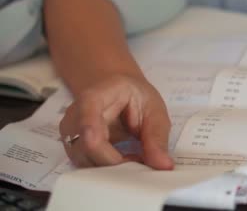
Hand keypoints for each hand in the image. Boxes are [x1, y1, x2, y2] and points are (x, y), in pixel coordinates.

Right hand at [59, 74, 173, 168]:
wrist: (117, 90)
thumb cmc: (135, 96)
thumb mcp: (154, 110)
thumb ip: (157, 137)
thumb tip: (163, 165)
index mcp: (93, 98)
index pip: (88, 124)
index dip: (103, 148)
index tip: (127, 161)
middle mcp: (74, 117)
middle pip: (86, 151)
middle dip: (116, 163)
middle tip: (141, 160)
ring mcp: (70, 134)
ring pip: (86, 163)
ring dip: (112, 167)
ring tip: (134, 156)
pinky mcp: (73, 148)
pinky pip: (87, 166)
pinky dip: (107, 168)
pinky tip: (123, 158)